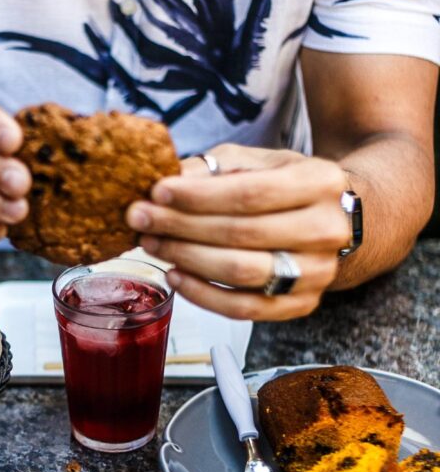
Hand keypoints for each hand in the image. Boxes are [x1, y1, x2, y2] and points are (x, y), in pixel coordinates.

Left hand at [126, 144, 350, 320]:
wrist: (331, 220)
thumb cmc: (284, 187)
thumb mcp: (256, 162)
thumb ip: (213, 169)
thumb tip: (165, 180)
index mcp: (320, 182)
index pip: (249, 193)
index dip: (197, 196)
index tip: (156, 192)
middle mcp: (328, 229)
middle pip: (240, 233)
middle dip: (180, 226)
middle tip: (140, 219)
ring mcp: (318, 272)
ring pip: (240, 272)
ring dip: (186, 258)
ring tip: (152, 244)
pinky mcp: (302, 305)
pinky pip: (244, 309)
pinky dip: (203, 294)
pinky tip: (175, 275)